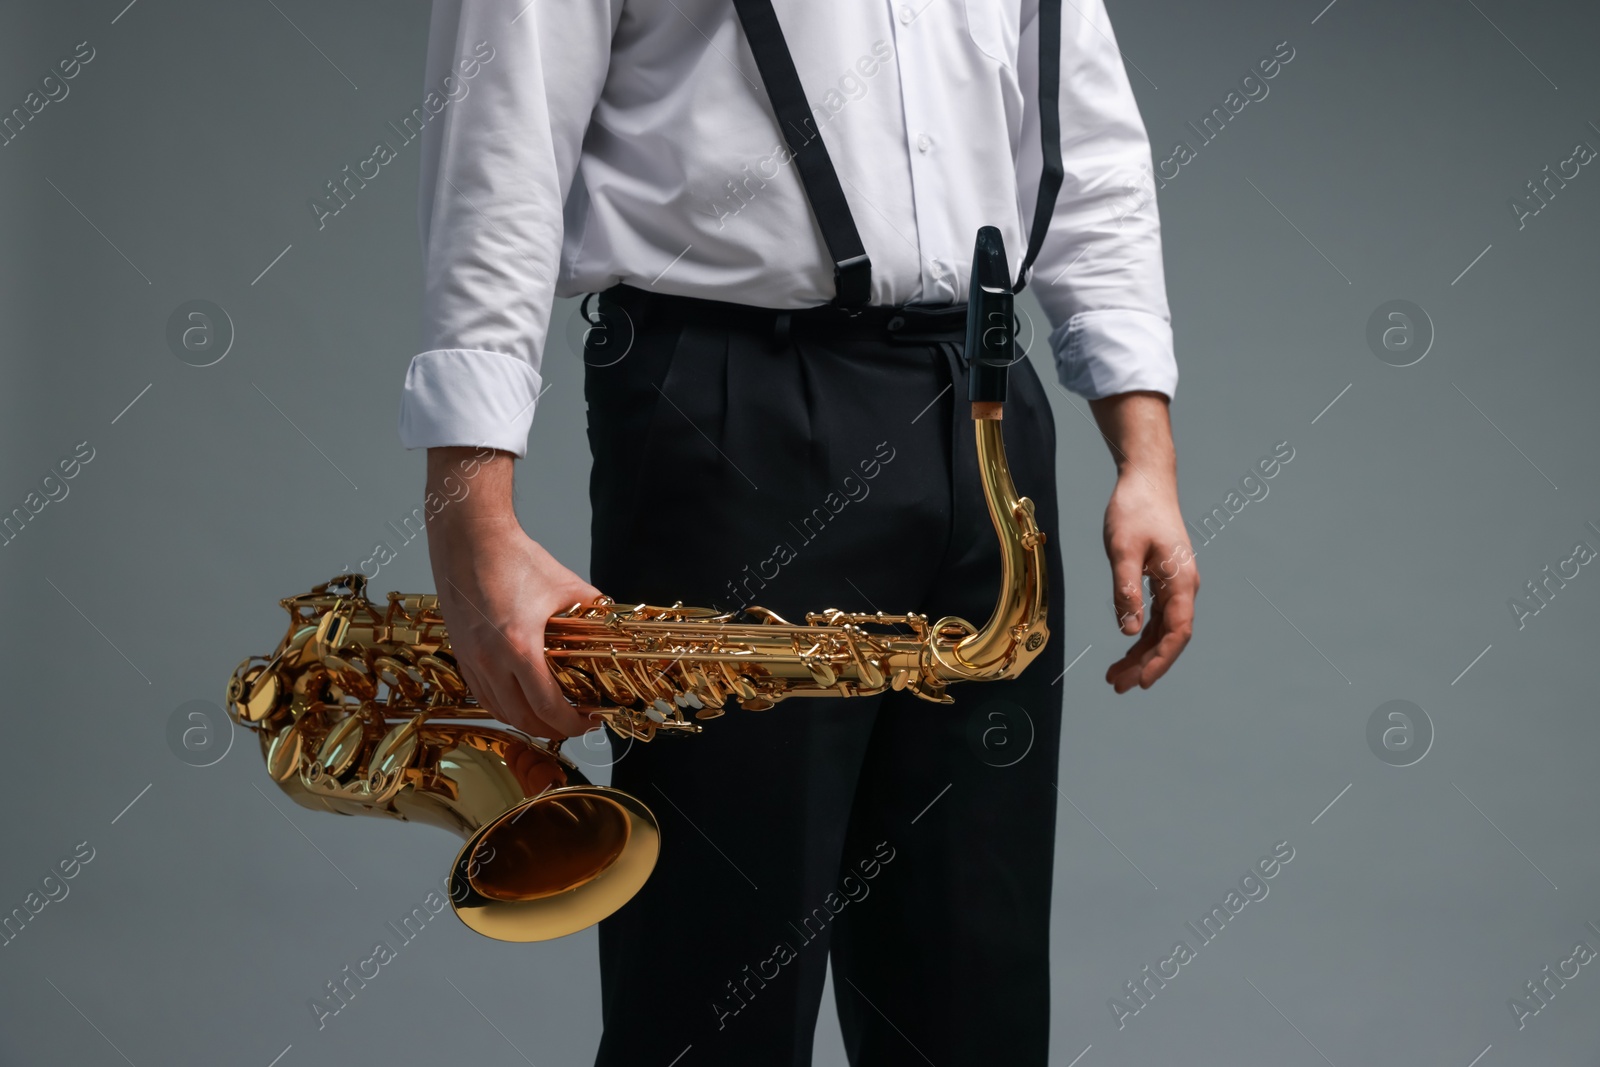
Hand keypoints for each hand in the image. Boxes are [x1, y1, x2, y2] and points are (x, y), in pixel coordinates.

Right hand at [424, 447, 601, 738]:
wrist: (469, 538)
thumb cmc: (514, 558)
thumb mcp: (566, 585)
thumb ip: (593, 611)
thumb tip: (614, 627)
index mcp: (519, 647)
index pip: (548, 708)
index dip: (573, 723)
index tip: (589, 720)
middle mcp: (490, 660)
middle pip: (523, 719)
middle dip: (553, 730)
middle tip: (575, 723)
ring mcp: (471, 659)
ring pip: (500, 712)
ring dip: (527, 722)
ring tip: (550, 718)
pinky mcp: (460, 653)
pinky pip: (482, 695)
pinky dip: (503, 706)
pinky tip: (520, 702)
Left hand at [1101, 471, 1196, 691]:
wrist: (1146, 480)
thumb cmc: (1135, 510)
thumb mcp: (1123, 549)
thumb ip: (1127, 589)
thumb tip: (1129, 630)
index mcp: (1181, 582)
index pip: (1177, 633)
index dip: (1161, 661)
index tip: (1142, 683)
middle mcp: (1184, 587)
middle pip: (1169, 638)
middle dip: (1146, 665)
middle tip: (1117, 686)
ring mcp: (1176, 584)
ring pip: (1162, 630)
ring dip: (1142, 654)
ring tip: (1115, 676)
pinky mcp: (1164, 579)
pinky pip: (1157, 616)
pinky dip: (1141, 635)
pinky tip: (1126, 648)